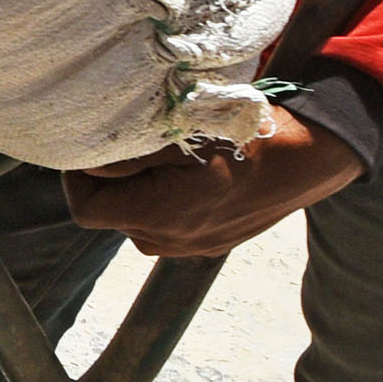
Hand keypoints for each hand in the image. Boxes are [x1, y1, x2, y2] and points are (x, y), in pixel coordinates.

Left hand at [62, 115, 362, 256]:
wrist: (306, 159)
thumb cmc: (245, 137)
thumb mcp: (181, 133)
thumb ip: (127, 153)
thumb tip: (83, 161)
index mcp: (159, 215)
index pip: (86, 209)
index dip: (76, 178)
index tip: (86, 149)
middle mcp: (170, 241)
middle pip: (110, 214)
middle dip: (108, 182)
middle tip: (124, 145)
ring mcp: (190, 248)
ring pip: (136, 220)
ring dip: (135, 191)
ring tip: (158, 157)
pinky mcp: (208, 245)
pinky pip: (165, 226)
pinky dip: (161, 201)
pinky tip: (184, 174)